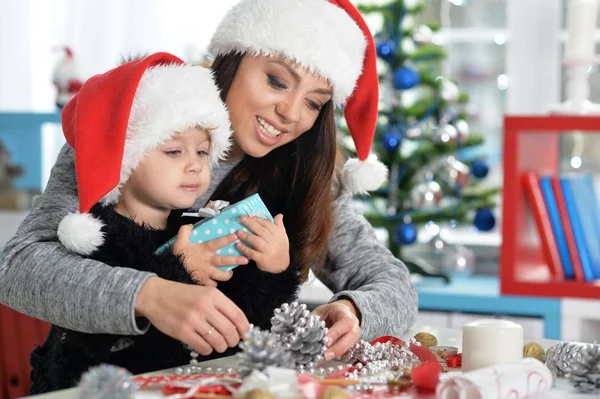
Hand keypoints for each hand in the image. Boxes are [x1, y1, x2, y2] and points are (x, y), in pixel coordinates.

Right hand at [135, 277, 249, 354]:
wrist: (155, 295)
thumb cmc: (182, 295)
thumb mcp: (204, 293)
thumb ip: (221, 306)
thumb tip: (238, 325)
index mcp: (214, 295)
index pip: (237, 316)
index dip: (244, 329)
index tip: (245, 335)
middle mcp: (205, 306)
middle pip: (230, 331)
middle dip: (234, 341)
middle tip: (231, 342)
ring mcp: (193, 320)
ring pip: (218, 341)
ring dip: (221, 347)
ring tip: (218, 345)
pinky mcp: (183, 332)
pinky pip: (203, 347)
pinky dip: (208, 350)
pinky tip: (205, 346)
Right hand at [173, 224, 248, 286]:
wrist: (170, 272)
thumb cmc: (177, 256)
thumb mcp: (179, 242)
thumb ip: (185, 231)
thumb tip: (191, 225)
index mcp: (204, 250)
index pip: (218, 243)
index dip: (228, 239)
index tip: (237, 236)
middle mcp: (208, 261)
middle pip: (225, 261)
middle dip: (236, 260)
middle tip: (246, 259)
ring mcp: (207, 273)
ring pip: (222, 275)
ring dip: (228, 274)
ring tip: (231, 273)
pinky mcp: (203, 282)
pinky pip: (213, 284)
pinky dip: (215, 284)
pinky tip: (216, 282)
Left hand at [235, 214, 289, 272]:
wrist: (282, 265)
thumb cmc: (280, 248)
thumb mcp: (282, 235)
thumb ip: (279, 224)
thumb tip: (279, 214)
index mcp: (278, 233)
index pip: (267, 224)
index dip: (257, 219)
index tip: (248, 216)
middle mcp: (273, 241)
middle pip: (261, 230)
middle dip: (250, 224)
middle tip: (241, 219)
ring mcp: (268, 250)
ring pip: (256, 241)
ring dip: (246, 236)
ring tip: (238, 232)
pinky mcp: (263, 259)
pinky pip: (252, 253)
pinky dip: (244, 248)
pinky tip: (238, 245)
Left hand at [312, 300, 360, 360]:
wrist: (340, 314)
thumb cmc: (329, 312)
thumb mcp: (320, 312)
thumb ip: (314, 321)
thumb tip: (302, 332)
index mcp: (345, 314)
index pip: (345, 323)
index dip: (336, 333)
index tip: (326, 341)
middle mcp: (354, 326)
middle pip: (351, 338)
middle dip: (337, 348)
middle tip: (325, 356)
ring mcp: (354, 338)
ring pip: (349, 347)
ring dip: (334, 355)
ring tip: (320, 360)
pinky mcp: (351, 347)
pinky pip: (345, 353)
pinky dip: (333, 357)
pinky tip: (321, 361)